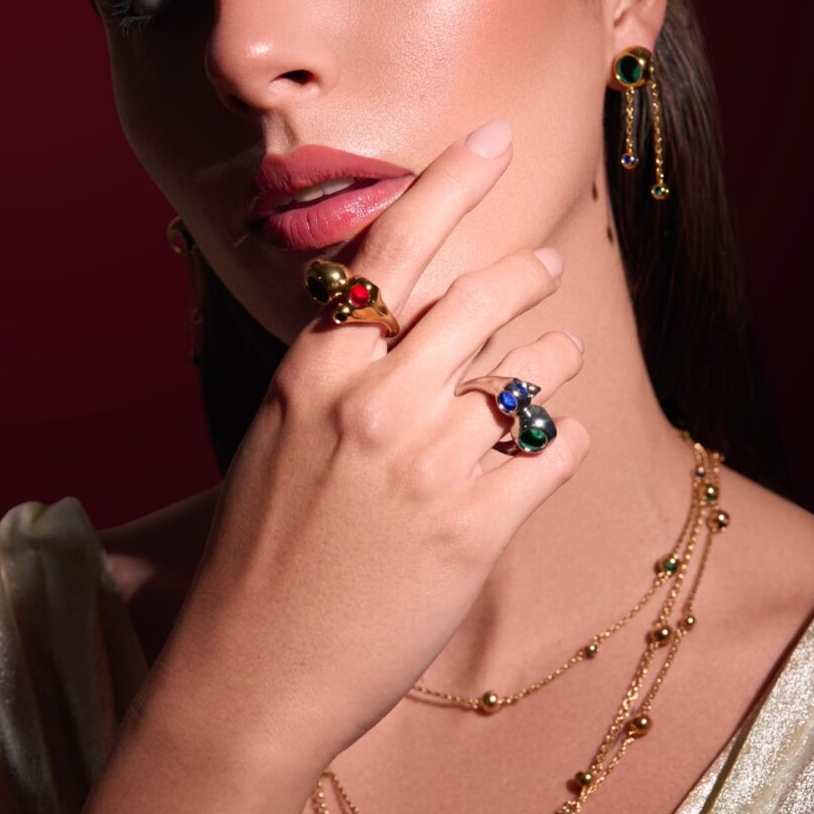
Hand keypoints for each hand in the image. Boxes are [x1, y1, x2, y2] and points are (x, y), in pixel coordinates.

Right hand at [161, 120, 588, 768]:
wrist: (252, 672)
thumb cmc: (259, 558)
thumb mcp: (281, 443)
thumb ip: (339, 380)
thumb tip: (407, 337)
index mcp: (316, 372)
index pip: (393, 246)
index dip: (450, 182)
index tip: (492, 140)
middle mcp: (376, 401)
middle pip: (481, 296)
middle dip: (526, 270)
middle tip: (547, 262)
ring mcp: (430, 463)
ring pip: (530, 372)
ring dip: (553, 355)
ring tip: (558, 352)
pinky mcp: (476, 528)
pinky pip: (551, 451)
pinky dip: (561, 440)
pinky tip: (553, 446)